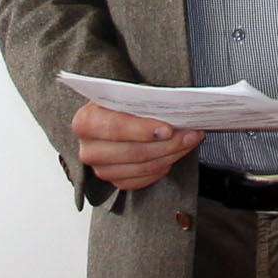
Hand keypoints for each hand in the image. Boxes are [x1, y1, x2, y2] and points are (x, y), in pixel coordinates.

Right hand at [72, 102, 204, 190]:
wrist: (109, 120)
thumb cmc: (119, 105)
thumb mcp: (127, 95)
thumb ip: (144, 101)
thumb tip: (173, 108)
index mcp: (85, 122)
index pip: (115, 128)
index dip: (143, 130)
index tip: (168, 129)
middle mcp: (88, 149)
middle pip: (133, 152)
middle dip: (167, 144)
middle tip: (191, 133)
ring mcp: (101, 169)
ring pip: (142, 167)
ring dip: (171, 155)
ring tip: (189, 141)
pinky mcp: (114, 181)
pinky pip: (144, 180)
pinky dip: (163, 167)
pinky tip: (174, 154)